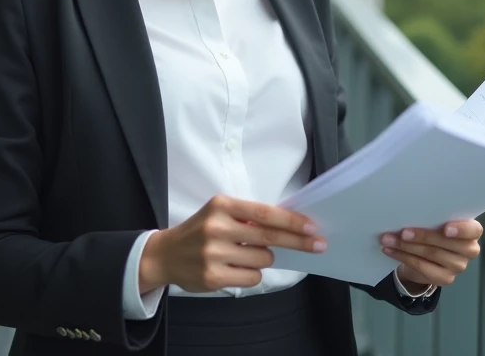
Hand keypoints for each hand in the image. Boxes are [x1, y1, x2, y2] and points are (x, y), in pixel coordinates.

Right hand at [139, 195, 324, 293]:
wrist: (165, 254)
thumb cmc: (201, 230)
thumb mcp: (220, 213)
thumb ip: (249, 217)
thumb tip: (290, 224)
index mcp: (221, 206)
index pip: (265, 213)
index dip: (291, 221)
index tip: (312, 226)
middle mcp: (217, 228)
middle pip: (269, 236)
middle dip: (298, 241)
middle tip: (318, 244)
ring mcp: (213, 254)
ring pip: (263, 259)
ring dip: (263, 258)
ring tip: (244, 254)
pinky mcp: (212, 277)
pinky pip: (252, 278)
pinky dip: (251, 274)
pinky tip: (235, 268)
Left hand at [381, 219, 482, 291]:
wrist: (426, 257)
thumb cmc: (433, 230)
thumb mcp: (435, 221)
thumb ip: (432, 217)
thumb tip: (410, 210)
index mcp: (471, 231)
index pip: (473, 230)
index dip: (461, 229)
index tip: (446, 228)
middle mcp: (469, 249)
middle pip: (445, 243)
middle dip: (422, 236)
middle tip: (402, 232)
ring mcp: (458, 266)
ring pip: (431, 254)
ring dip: (406, 246)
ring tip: (388, 239)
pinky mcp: (445, 278)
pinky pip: (422, 267)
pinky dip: (403, 257)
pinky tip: (390, 250)